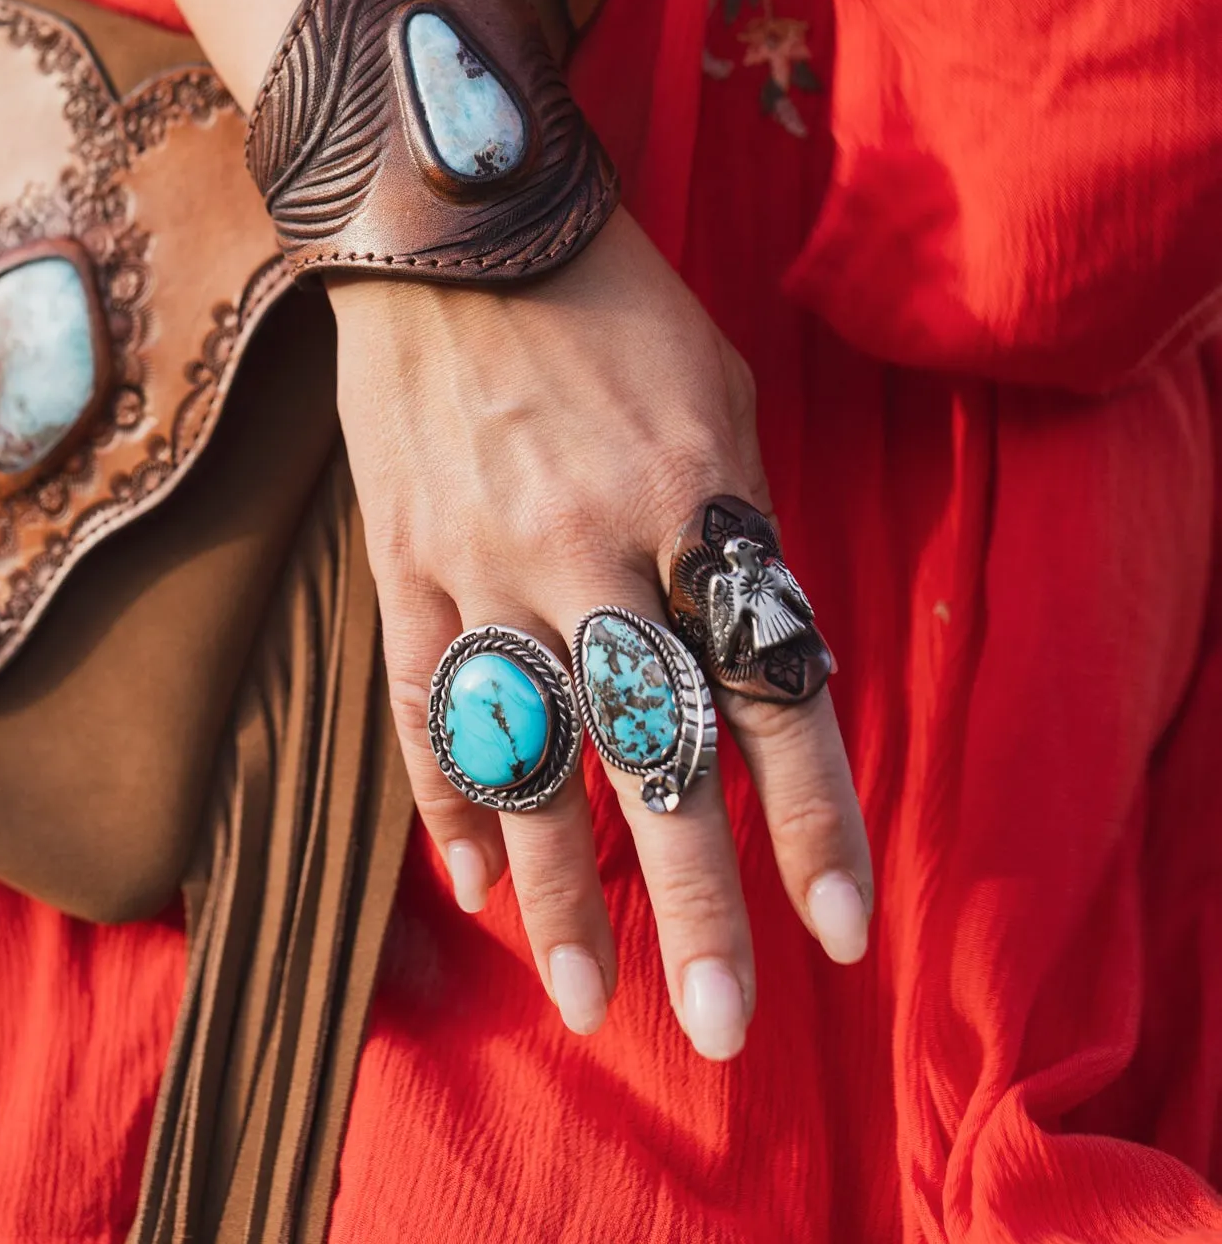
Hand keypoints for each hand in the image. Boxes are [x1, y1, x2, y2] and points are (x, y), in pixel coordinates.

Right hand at [330, 207, 871, 1057]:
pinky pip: (425, 702)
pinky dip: (450, 801)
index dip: (813, 817)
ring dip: (562, 891)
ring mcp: (484, 556)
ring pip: (531, 755)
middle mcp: (595, 546)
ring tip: (589, 1001)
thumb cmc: (612, 301)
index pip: (771, 689)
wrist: (453, 218)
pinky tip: (476, 885)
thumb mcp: (718, 395)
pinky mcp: (402, 555)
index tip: (842, 928)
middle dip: (695, 902)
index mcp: (698, 500)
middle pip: (654, 753)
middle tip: (725, 1025)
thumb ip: (739, 529)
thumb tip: (751, 665)